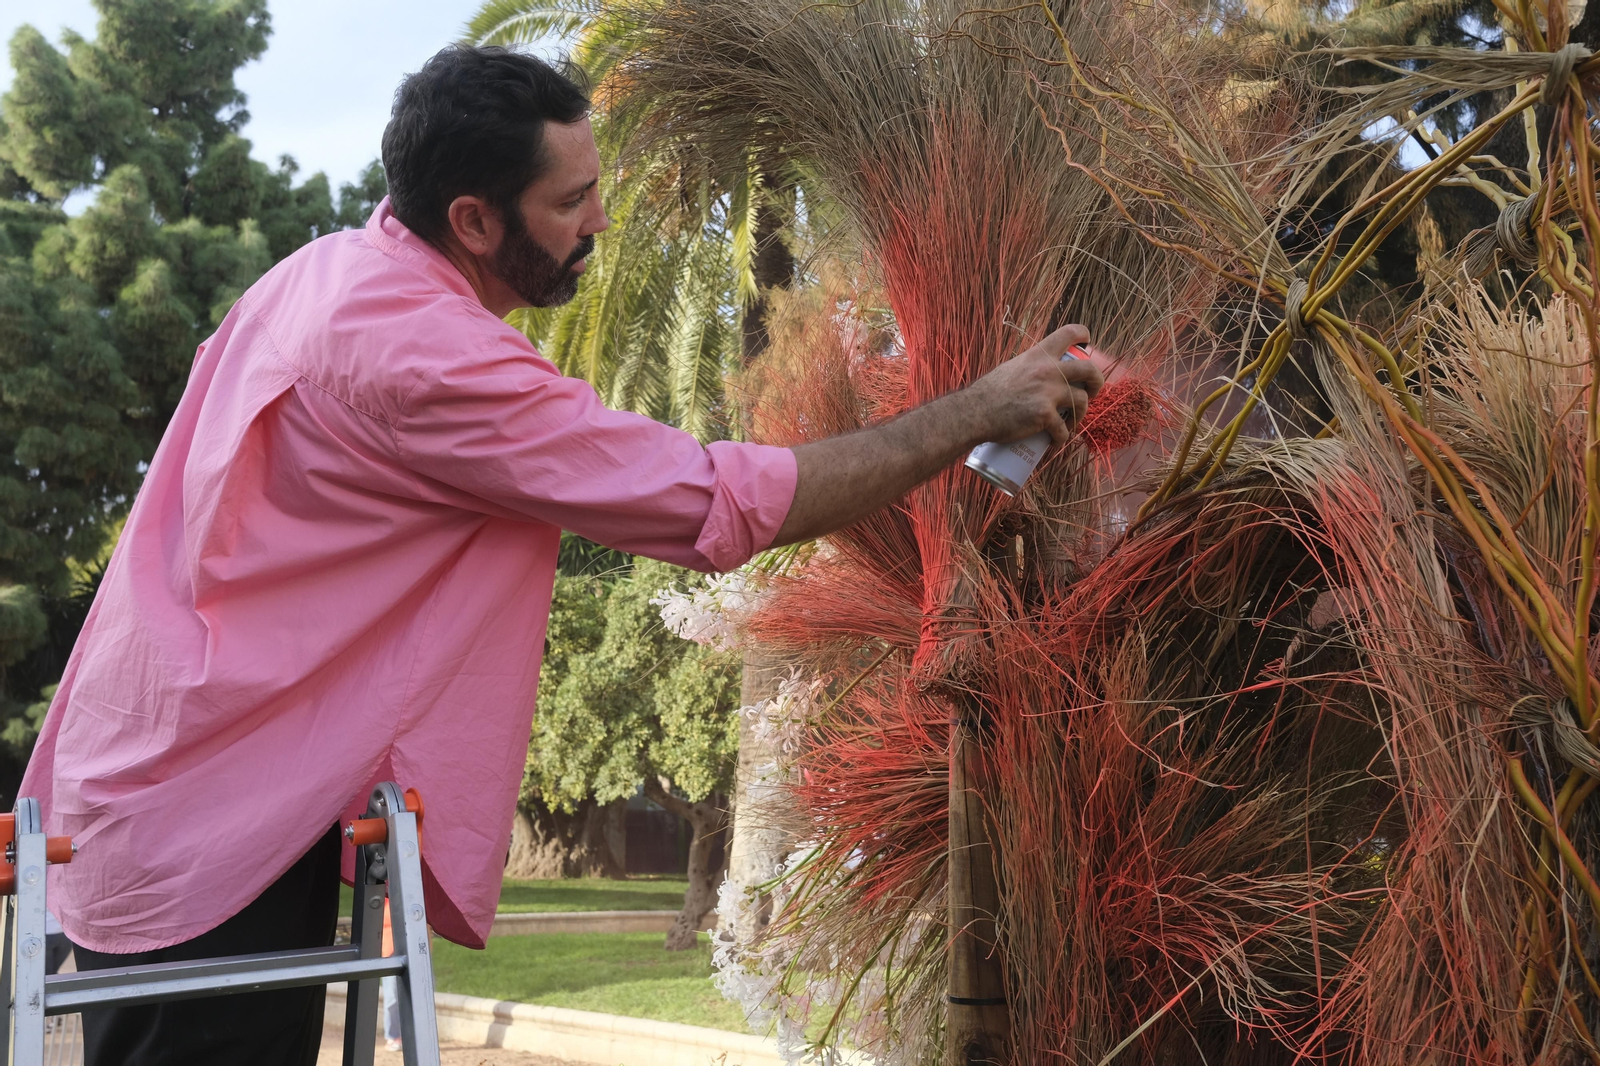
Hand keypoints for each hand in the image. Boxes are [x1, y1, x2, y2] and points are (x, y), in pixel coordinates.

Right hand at [967, 324, 1103, 444]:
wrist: (974, 412)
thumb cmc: (988, 393)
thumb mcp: (1012, 368)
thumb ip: (1029, 367)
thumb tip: (1040, 373)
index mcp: (1039, 355)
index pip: (1069, 333)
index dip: (1083, 335)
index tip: (1087, 344)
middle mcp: (1047, 370)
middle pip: (1089, 370)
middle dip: (1097, 382)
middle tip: (1092, 392)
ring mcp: (1048, 393)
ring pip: (1083, 401)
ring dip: (1080, 415)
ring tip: (1071, 422)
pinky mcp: (1045, 416)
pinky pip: (1064, 430)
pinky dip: (1061, 438)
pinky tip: (1055, 441)